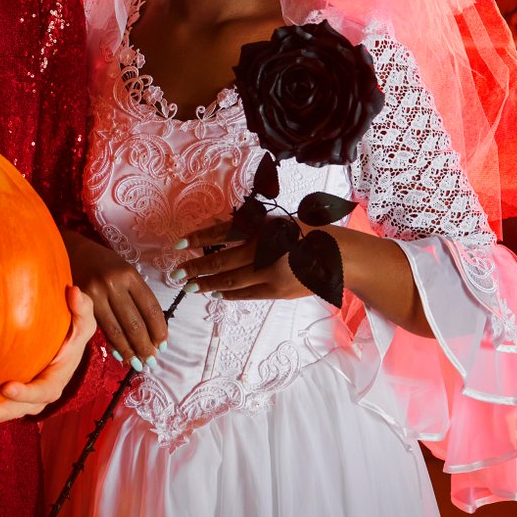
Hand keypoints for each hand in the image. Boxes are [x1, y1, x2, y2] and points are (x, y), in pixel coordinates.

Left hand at [0, 286, 96, 422]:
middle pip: (14, 410)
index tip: (6, 386)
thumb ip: (82, 309)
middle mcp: (37, 397)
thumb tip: (73, 292)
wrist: (64, 348)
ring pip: (0, 411)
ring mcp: (22, 399)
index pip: (42, 392)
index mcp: (55, 382)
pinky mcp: (9, 395)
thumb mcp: (83, 322)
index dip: (25, 393)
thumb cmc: (73, 335)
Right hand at [63, 229, 164, 369]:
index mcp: (129, 274)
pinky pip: (100, 329)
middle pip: (135, 323)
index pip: (150, 307)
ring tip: (139, 364)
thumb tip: (150, 330)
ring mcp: (95, 293)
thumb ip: (135, 296)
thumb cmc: (101, 264)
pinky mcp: (79, 303)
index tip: (163, 344)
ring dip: (130, 351)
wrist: (70, 251)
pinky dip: (112, 344)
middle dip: (145, 346)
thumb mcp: (123, 272)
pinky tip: (121, 355)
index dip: (159, 329)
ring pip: (117, 330)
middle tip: (152, 361)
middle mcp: (113, 283)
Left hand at [173, 220, 314, 300]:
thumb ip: (251, 227)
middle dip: (196, 268)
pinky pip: (247, 294)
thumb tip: (219, 230)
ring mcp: (271, 273)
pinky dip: (229, 293)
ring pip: (231, 281)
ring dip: (208, 284)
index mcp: (263, 228)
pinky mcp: (277, 291)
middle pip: (221, 262)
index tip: (179, 244)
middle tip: (177, 274)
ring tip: (190, 286)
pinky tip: (216, 293)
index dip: (198, 239)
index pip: (222, 233)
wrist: (339, 256)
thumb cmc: (308, 233)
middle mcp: (264, 250)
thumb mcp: (278, 222)